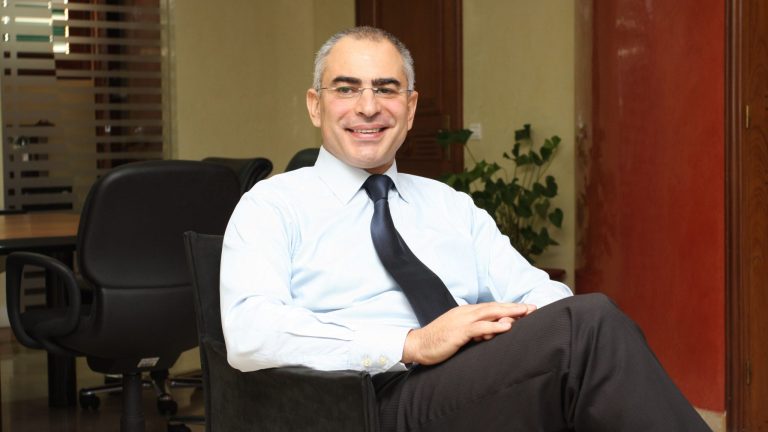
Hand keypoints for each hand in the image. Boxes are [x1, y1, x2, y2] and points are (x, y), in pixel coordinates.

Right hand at [401, 302, 535, 365]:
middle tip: (532, 308)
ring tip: (525, 313)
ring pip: (489, 314)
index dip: (508, 308)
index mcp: (466, 313)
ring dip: (508, 312)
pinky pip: (479, 328)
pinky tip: (506, 326)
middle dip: (514, 307)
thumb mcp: (460, 334)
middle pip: (494, 307)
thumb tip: (491, 333)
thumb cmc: (438, 341)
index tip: (525, 309)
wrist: (418, 345)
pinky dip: (494, 326)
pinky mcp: (458, 332)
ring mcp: (462, 321)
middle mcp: (466, 313)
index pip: (491, 308)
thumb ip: (476, 332)